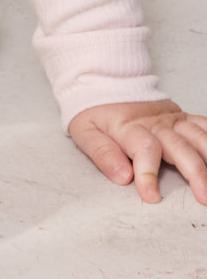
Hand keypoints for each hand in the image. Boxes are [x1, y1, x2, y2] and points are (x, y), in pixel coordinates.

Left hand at [69, 99, 206, 203]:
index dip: (148, 173)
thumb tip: (122, 177)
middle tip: (203, 197)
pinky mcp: (181, 117)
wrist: (104, 81)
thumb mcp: (84, 131)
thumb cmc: (95, 110)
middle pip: (180, 146)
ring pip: (198, 136)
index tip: (152, 196)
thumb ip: (102, 153)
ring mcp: (171, 119)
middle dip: (195, 173)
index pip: (144, 148)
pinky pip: (204, 126)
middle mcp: (155, 122)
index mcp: (129, 127)